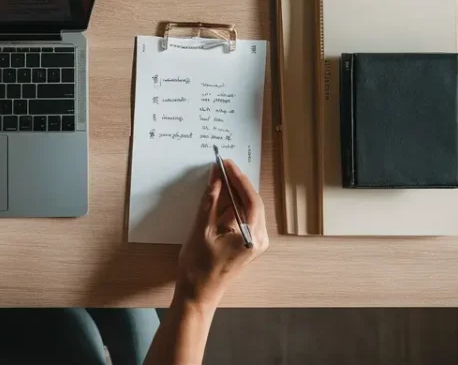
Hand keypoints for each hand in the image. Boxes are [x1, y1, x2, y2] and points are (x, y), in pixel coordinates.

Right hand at [175, 160, 267, 307]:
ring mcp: (255, 242)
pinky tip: (221, 196)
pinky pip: (244, 218)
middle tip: (222, 167)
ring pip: (248, 209)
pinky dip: (233, 205)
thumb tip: (215, 176)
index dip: (238, 178)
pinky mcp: (248, 244)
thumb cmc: (198, 266)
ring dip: (235, 193)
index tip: (226, 163)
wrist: (198, 294)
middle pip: (252, 202)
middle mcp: (259, 239)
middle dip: (237, 183)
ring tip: (220, 178)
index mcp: (252, 236)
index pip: (250, 199)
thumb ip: (210, 200)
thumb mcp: (201, 229)